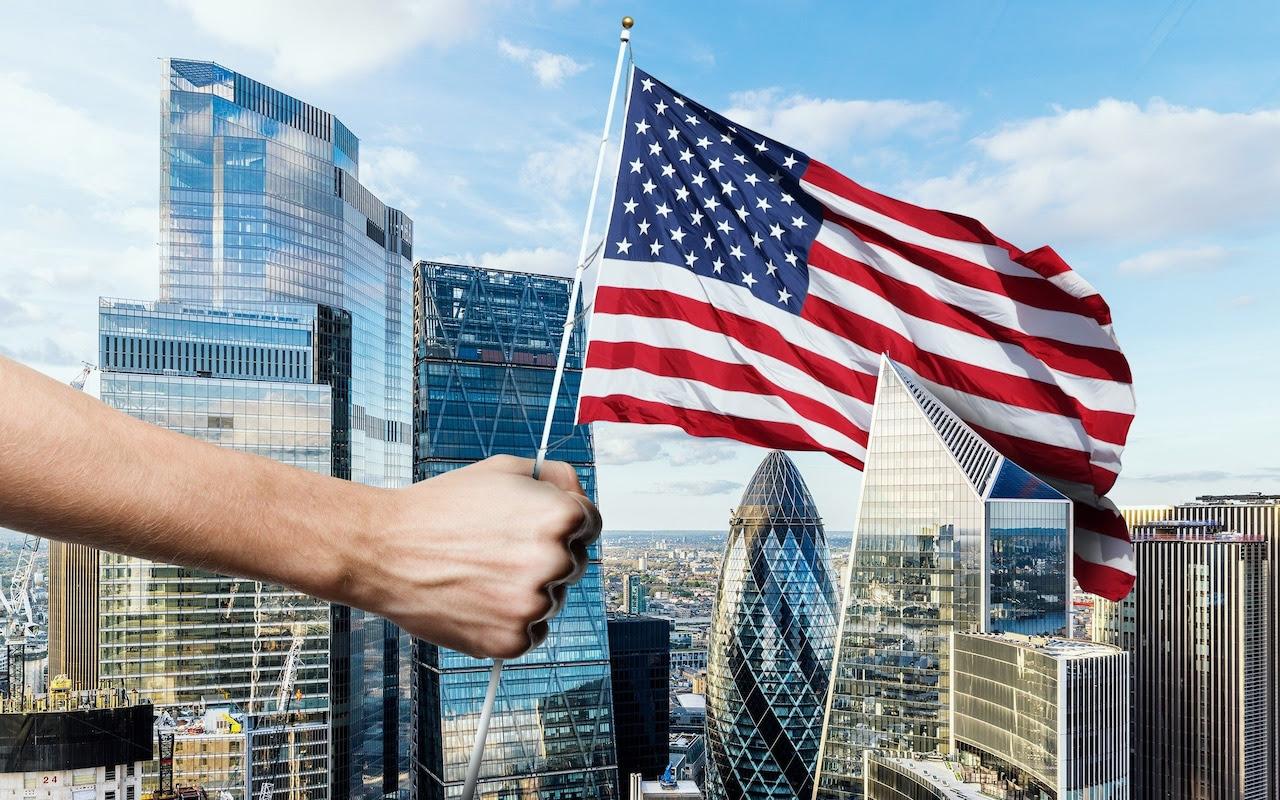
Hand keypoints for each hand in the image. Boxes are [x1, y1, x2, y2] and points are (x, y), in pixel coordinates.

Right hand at [344, 455, 601, 659]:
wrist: (383, 548)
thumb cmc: (442, 506)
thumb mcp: (504, 469)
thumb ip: (556, 478)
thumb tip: (580, 498)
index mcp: (560, 518)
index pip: (591, 525)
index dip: (562, 523)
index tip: (532, 527)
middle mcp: (554, 562)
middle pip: (573, 564)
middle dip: (545, 557)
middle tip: (496, 550)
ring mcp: (533, 606)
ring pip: (551, 600)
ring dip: (526, 591)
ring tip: (479, 573)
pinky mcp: (511, 641)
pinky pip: (531, 633)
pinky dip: (510, 622)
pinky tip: (477, 599)